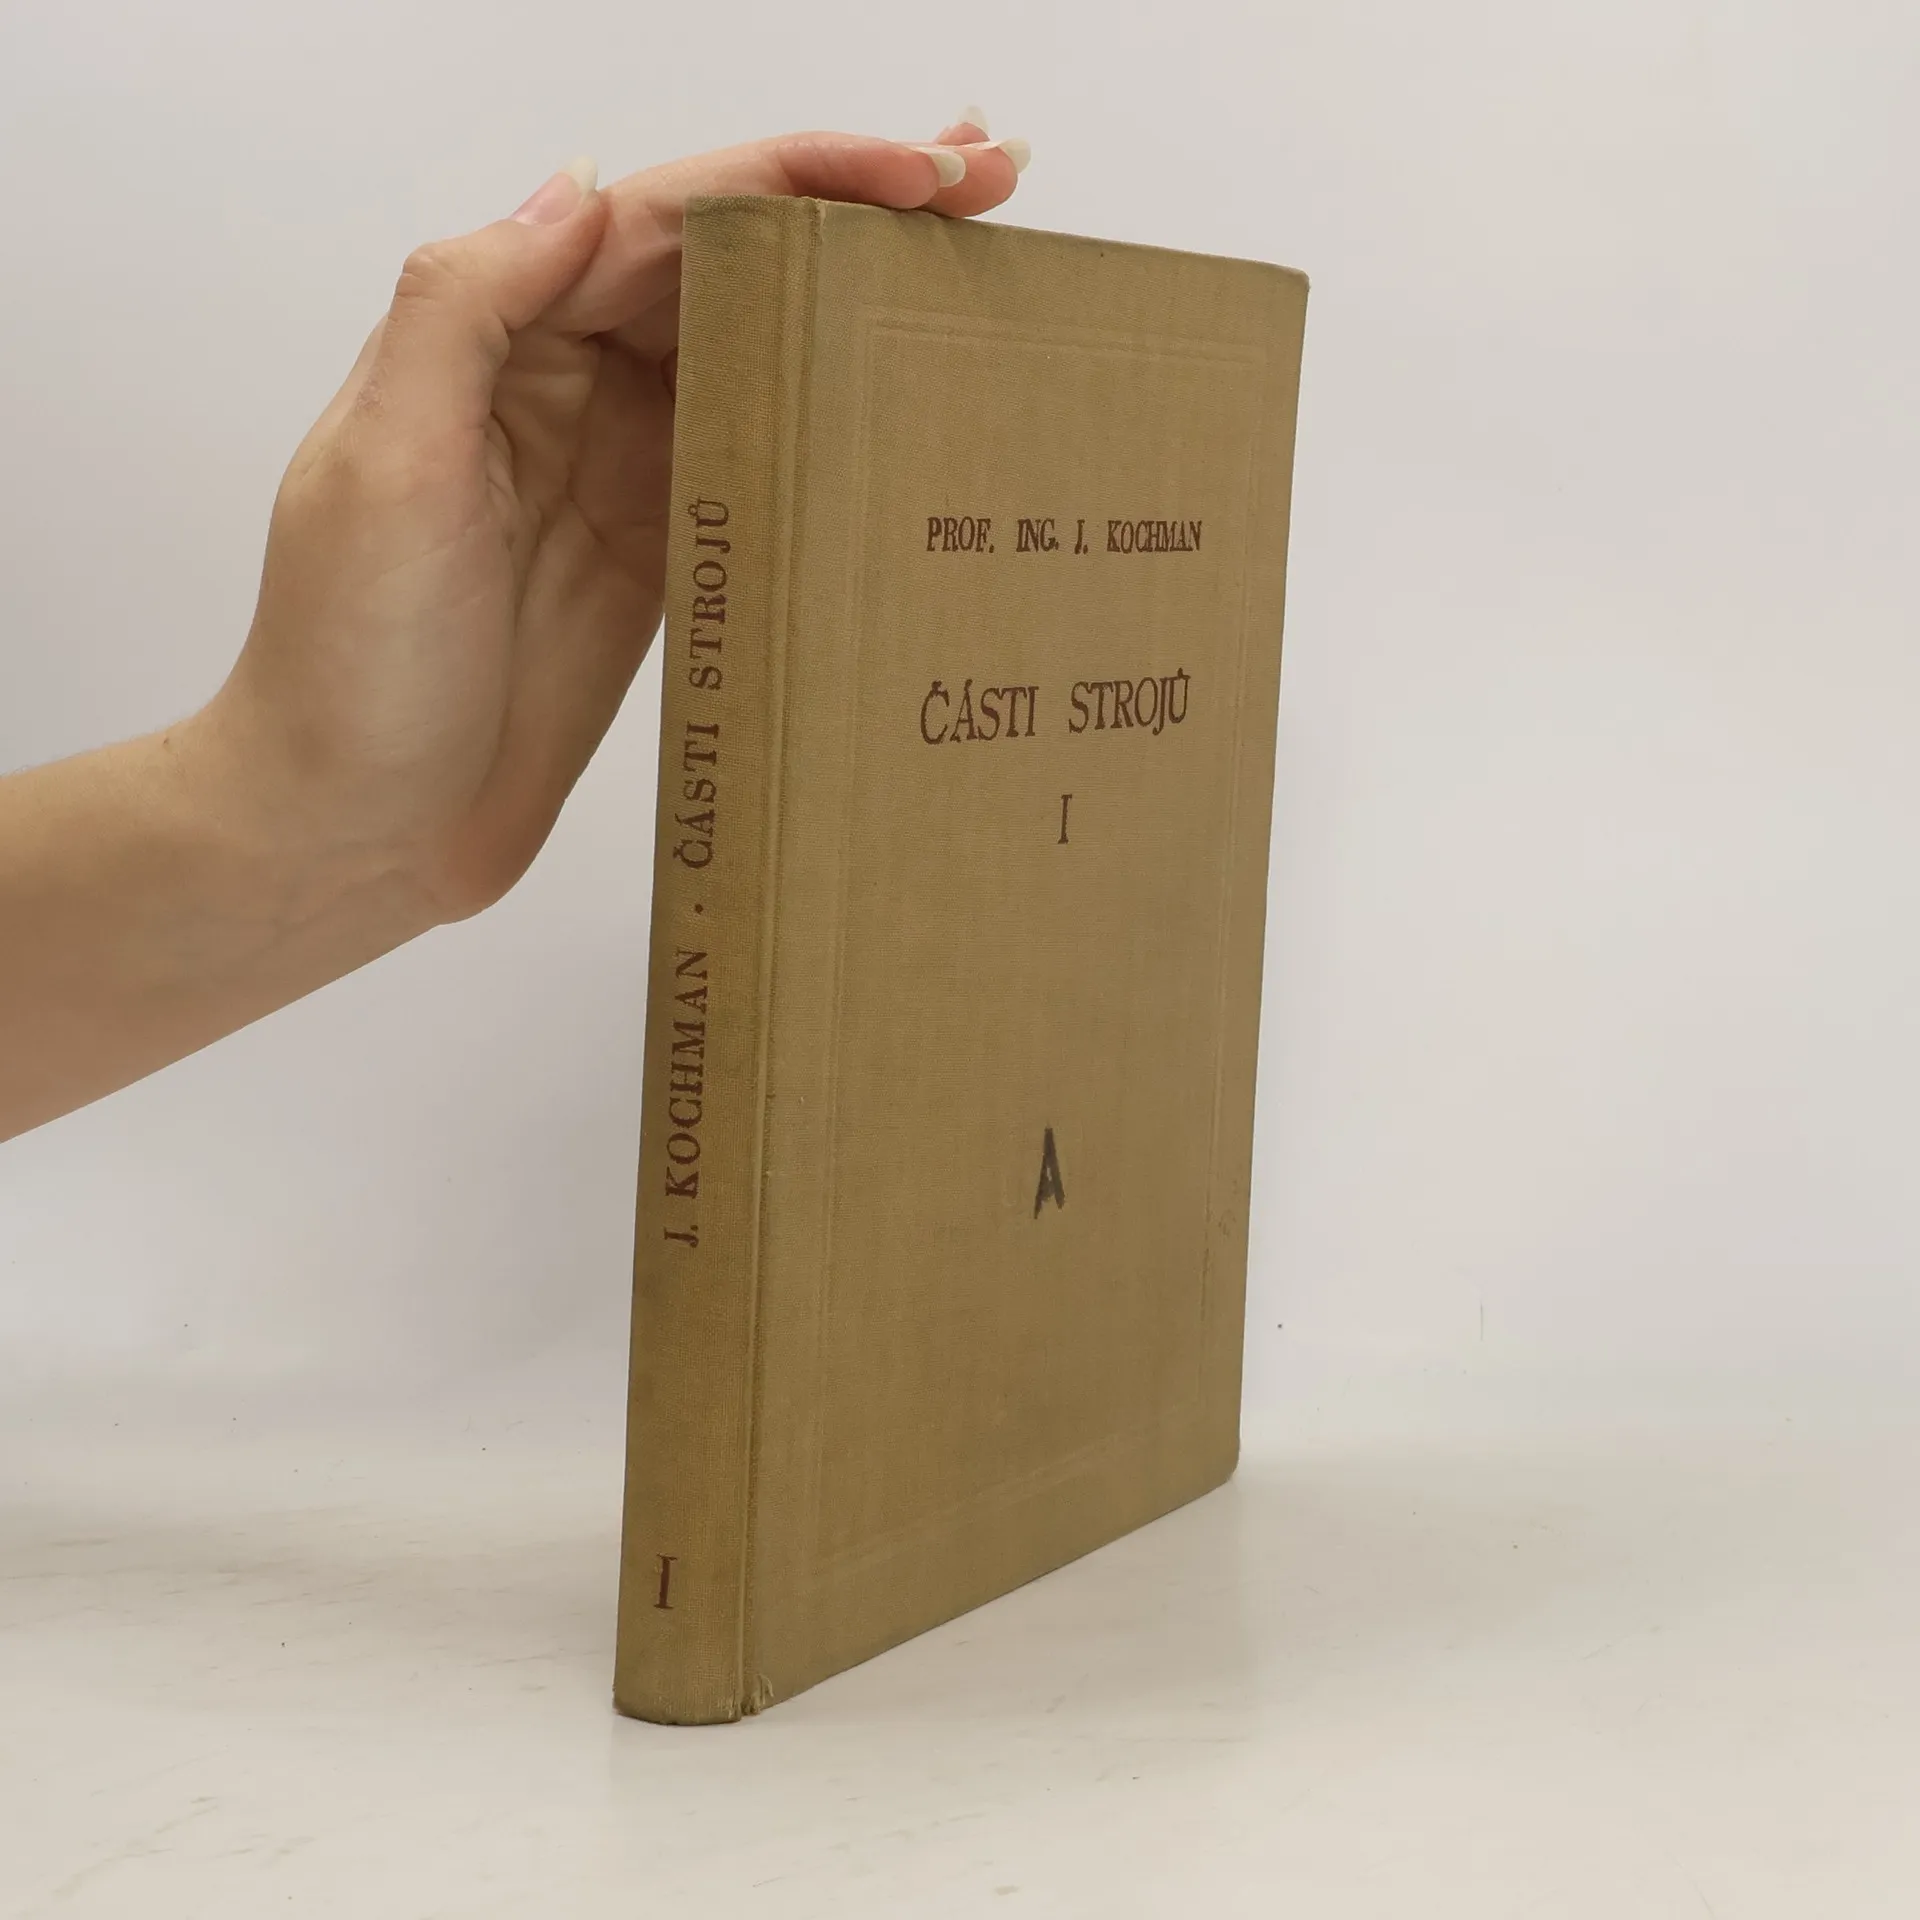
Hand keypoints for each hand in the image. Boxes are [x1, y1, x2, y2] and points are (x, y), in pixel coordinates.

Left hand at [207, 117, 1025, 926]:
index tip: (919, 169)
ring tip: (977, 259)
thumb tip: (582, 186)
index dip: (799, 174)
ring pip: (761, 350)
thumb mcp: (385, 466)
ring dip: (860, 299)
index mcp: (502, 339)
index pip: (669, 219)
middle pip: (732, 263)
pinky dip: (837, 420)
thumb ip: (466, 310)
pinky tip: (909, 401)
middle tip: (990, 178)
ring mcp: (625, 473)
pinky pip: (766, 463)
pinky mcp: (667, 559)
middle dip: (856, 207)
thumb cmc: (346, 662)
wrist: (358, 827)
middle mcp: (570, 386)